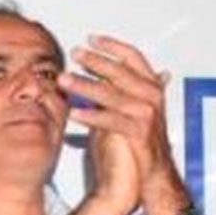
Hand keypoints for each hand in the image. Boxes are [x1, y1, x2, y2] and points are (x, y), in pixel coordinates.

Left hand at [58, 35, 188, 214]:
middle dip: (94, 61)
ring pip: (111, 94)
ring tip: (63, 80)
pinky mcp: (139, 133)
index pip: (133, 57)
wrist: (149, 176)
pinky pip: (110, 120)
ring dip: (84, 86)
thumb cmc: (134, 143)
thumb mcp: (124, 110)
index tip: (91, 38)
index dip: (112, 46)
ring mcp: (147, 114)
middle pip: (120, 71)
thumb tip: (95, 71)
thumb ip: (114, 90)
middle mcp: (152, 97)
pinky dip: (90, 116)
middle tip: (73, 53)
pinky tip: (72, 113)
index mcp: (150, 87)